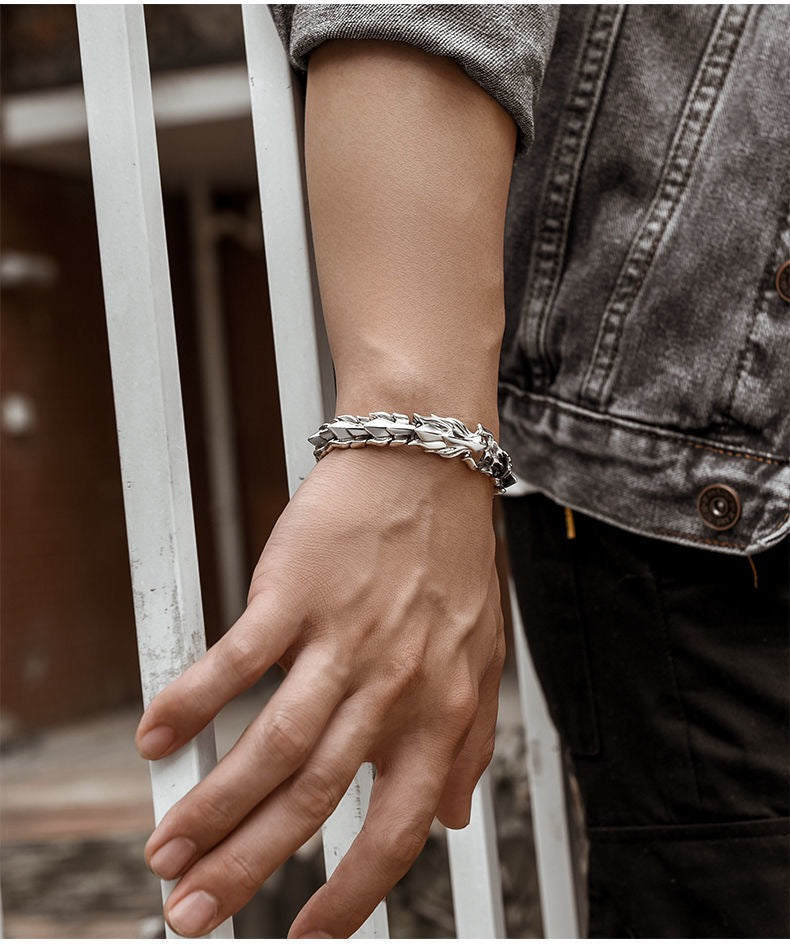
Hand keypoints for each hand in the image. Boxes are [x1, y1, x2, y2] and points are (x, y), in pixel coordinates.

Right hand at [135, 446, 504, 937]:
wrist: (427, 465)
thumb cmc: (452, 559)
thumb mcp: (484, 659)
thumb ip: (469, 743)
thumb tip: (454, 818)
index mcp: (438, 712)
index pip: (397, 830)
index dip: (351, 897)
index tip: (306, 935)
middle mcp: (391, 688)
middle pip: (312, 801)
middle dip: (248, 868)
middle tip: (195, 910)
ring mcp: (340, 641)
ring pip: (272, 747)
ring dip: (212, 807)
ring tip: (166, 849)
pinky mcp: (295, 595)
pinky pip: (239, 662)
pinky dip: (193, 702)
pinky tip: (155, 737)